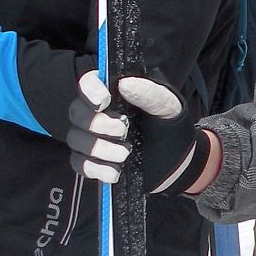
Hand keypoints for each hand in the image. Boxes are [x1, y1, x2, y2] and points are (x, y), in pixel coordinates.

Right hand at [67, 72, 212, 194]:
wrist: (179, 160)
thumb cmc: (169, 126)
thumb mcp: (168, 106)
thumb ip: (149, 93)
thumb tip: (125, 84)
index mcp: (114, 94)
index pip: (88, 84)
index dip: (89, 91)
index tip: (103, 101)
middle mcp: (98, 114)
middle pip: (77, 113)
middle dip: (98, 124)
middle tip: (123, 130)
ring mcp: (93, 138)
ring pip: (77, 140)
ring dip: (100, 148)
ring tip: (125, 153)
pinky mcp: (94, 162)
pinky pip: (80, 164)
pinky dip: (96, 169)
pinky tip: (115, 171)